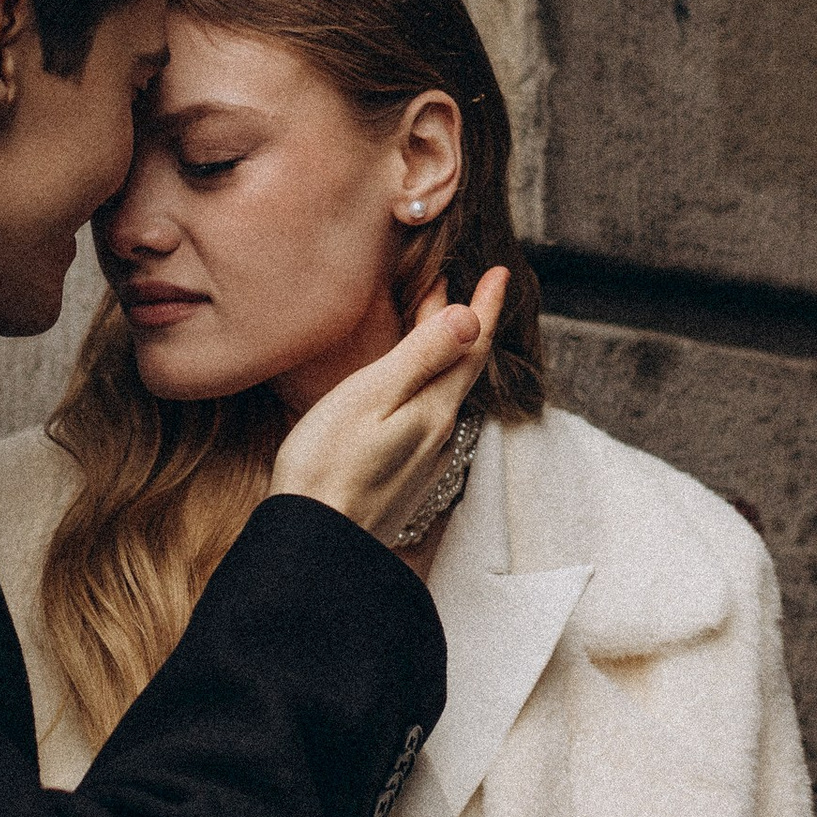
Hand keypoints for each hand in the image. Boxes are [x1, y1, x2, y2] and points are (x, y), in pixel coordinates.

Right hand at [269, 269, 508, 540]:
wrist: (315, 545)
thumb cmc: (328, 467)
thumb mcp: (372, 397)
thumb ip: (422, 357)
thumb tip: (471, 318)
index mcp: (435, 410)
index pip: (473, 347)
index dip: (487, 306)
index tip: (500, 271)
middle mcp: (439, 435)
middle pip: (460, 367)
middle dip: (463, 323)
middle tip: (459, 283)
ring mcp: (423, 459)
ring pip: (444, 392)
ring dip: (444, 352)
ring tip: (431, 319)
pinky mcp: (403, 477)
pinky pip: (427, 415)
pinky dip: (426, 384)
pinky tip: (408, 384)